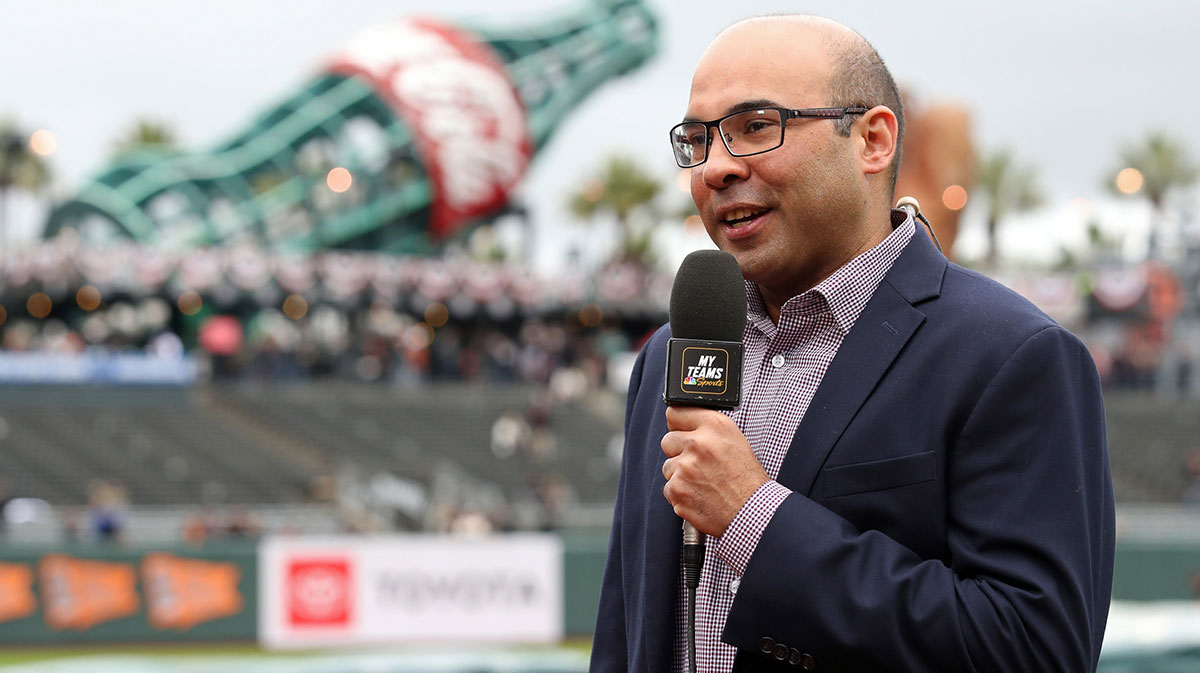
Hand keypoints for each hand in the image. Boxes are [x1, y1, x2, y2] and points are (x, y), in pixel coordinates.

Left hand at [661, 405, 768, 536]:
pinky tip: (700, 495)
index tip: (681, 431)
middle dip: (679, 452)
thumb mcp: (735, 440)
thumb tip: (685, 425)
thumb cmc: (748, 479)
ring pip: (668, 466)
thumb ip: (708, 429)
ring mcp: (685, 467)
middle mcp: (698, 443)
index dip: (679, 424)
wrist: (753, 511)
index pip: (676, 412)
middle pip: (668, 440)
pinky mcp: (677, 490)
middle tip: (698, 464)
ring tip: (704, 482)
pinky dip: (681, 494)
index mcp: (714, 426)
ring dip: (680, 475)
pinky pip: (669, 488)